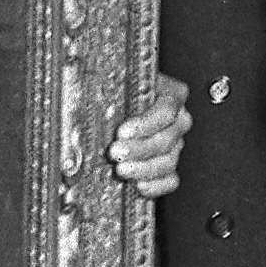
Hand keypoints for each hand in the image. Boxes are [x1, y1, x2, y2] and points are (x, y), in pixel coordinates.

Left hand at [110, 74, 191, 198]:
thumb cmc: (115, 92)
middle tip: (115, 152)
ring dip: (143, 168)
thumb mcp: (111, 81)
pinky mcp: (168, 166)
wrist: (114, 108)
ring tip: (121, 170)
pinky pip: (170, 180)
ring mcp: (175, 145)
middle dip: (139, 149)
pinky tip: (137, 185)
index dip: (145, 123)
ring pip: (168, 161)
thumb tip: (88, 93)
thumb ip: (108, 86)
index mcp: (171, 94)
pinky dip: (155, 185)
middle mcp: (178, 120)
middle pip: (166, 139)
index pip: (166, 110)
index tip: (121, 131)